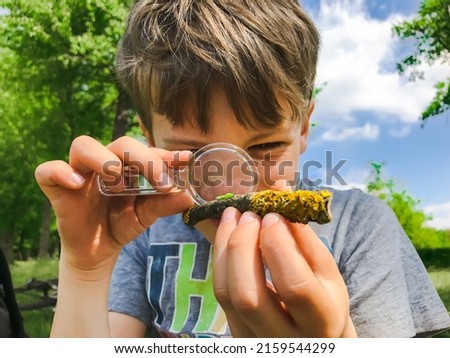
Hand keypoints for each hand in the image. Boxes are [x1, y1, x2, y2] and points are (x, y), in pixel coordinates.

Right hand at [35, 135, 193, 273]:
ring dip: (103, 158)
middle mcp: (104, 163)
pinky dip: (60, 172)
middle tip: (159, 179)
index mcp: (128, 166)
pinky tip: (77, 184)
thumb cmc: (120, 224)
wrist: (96, 251)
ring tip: (117, 176)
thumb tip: (188, 197)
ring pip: (84, 146)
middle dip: (142, 157)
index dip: (165, 154)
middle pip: (120, 143)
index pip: (146, 150)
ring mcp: (79, 172)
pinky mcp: (57, 187)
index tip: (186, 160)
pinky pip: (48, 171)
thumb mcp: (145, 215)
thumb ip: (164, 204)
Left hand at [213, 207, 355, 336]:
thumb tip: (280, 191)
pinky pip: (219, 292)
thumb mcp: (325, 271)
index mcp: (320, 322)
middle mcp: (283, 338)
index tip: (272, 215)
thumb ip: (303, 235)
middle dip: (243, 246)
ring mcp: (253, 338)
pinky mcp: (235, 332)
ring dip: (225, 247)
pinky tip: (227, 234)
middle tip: (249, 215)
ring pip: (226, 294)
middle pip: (248, 296)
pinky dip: (220, 256)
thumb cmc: (323, 298)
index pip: (294, 286)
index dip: (278, 246)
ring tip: (233, 216)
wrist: (311, 337)